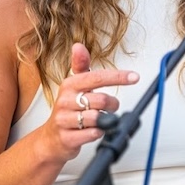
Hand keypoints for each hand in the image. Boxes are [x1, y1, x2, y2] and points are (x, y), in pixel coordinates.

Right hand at [40, 42, 139, 160]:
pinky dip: (99, 132)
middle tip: (112, 107)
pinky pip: (92, 134)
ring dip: (106, 119)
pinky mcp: (66, 138)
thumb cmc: (67, 109)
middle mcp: (65, 101)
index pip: (97, 77)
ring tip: (102, 119)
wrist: (50, 138)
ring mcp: (64, 119)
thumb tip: (78, 46)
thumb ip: (81, 66)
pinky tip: (95, 130)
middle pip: (101, 99)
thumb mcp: (73, 86)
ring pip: (96, 117)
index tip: (134, 77)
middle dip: (112, 105)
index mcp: (69, 85)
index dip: (118, 77)